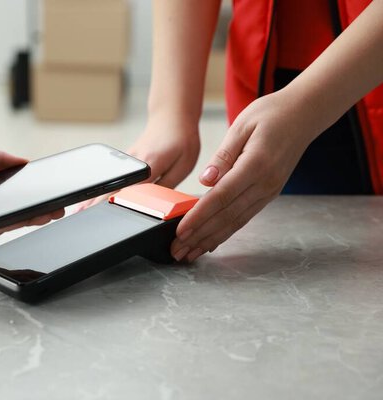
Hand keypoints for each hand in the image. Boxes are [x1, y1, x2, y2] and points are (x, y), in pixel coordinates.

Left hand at [0, 142, 63, 252]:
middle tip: (56, 209)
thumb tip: (24, 161)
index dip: (26, 193)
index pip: (5, 193)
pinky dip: (2, 228)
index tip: (47, 192)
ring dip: (24, 220)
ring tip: (49, 214)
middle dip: (32, 210)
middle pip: (6, 211)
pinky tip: (22, 220)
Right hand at [76, 115, 199, 209]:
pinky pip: (114, 174)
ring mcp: (127, 158)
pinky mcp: (126, 158)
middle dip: (95, 198)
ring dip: (95, 193)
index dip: (113, 198)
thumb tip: (156, 204)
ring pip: (110, 179)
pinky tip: (94, 195)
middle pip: (112, 183)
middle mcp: (134, 160)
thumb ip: (168, 185)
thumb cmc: (182, 140)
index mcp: (149, 163)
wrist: (172, 116)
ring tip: (80, 207)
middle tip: (80, 211)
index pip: (129, 185)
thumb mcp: (183, 166)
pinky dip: (103, 185)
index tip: (100, 208)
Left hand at [171, 90, 317, 261]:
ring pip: (236, 222)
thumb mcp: (242, 125)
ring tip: (189, 253)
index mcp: (256, 165)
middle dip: (199, 236)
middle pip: (227, 217)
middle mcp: (265, 184)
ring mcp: (269, 191)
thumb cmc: (272, 114)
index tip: (181, 230)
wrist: (305, 114)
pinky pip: (244, 217)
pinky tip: (212, 242)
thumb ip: (223, 155)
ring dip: (210, 240)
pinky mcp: (268, 193)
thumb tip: (206, 179)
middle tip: (178, 250)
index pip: (221, 197)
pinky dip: (226, 232)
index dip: (199, 217)